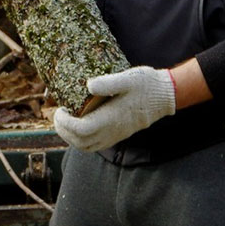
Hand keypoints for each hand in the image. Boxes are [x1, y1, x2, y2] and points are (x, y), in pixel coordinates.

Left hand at [53, 66, 176, 151]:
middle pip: (80, 142)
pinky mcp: (118, 134)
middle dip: (63, 131)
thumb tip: (88, 86)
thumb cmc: (146, 85)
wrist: (165, 95)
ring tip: (66, 119)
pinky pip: (95, 144)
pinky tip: (80, 122)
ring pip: (87, 146)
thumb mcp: (128, 78)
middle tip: (59, 113)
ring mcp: (116, 135)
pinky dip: (81, 138)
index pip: (81, 131)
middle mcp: (112, 131)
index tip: (61, 108)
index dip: (65, 123)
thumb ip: (108, 83)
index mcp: (112, 119)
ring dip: (71, 137)